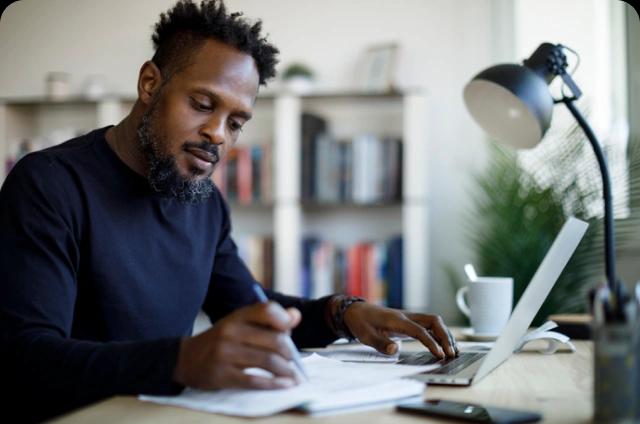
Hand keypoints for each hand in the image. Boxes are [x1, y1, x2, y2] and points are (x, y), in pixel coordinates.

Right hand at [173, 302, 301, 389]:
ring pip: (268, 361)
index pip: (267, 310)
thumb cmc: (222, 340)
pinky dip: (274, 384)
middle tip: (294, 361)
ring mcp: (226, 353)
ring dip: (286, 370)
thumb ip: (268, 320)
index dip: (284, 320)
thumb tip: (296, 316)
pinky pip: (254, 380)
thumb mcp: (240, 323)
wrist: (186, 358)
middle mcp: (231, 332)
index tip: (290, 331)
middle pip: (274, 340)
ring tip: (293, 376)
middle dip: (290, 353)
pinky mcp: (222, 375)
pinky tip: (284, 385)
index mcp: (238, 316)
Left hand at [343, 302, 457, 357]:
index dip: (431, 342)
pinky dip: (439, 333)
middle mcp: (406, 316)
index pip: (419, 330)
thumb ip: (380, 343)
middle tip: (451, 353)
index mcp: (396, 320)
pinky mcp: (409, 321)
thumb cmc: (361, 323)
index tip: (440, 354)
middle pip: (433, 321)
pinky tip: (444, 344)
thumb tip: (395, 350)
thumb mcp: (365, 335)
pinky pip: (429, 325)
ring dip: (445, 334)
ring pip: (434, 321)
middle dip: (445, 336)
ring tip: (453, 351)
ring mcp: (409, 317)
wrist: (356, 311)